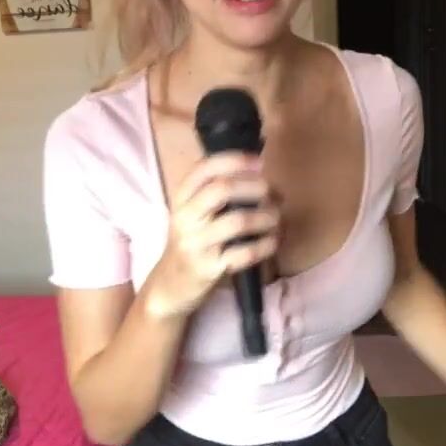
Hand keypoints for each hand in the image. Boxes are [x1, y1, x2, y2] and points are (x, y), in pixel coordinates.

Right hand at [146, 152, 279, 317]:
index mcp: (181, 199)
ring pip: (238, 221)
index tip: (259, 161)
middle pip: (222, 189)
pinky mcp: (208, 268)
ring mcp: (196, 244)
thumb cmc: (191, 243)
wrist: (169, 285)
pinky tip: (272, 241)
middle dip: (254, 187)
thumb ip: (217, 195)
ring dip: (266, 217)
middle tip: (272, 193)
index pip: (204, 168)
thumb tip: (264, 179)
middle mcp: (185, 217)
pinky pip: (245, 253)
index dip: (235, 160)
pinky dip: (265, 245)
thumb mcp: (193, 214)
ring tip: (276, 218)